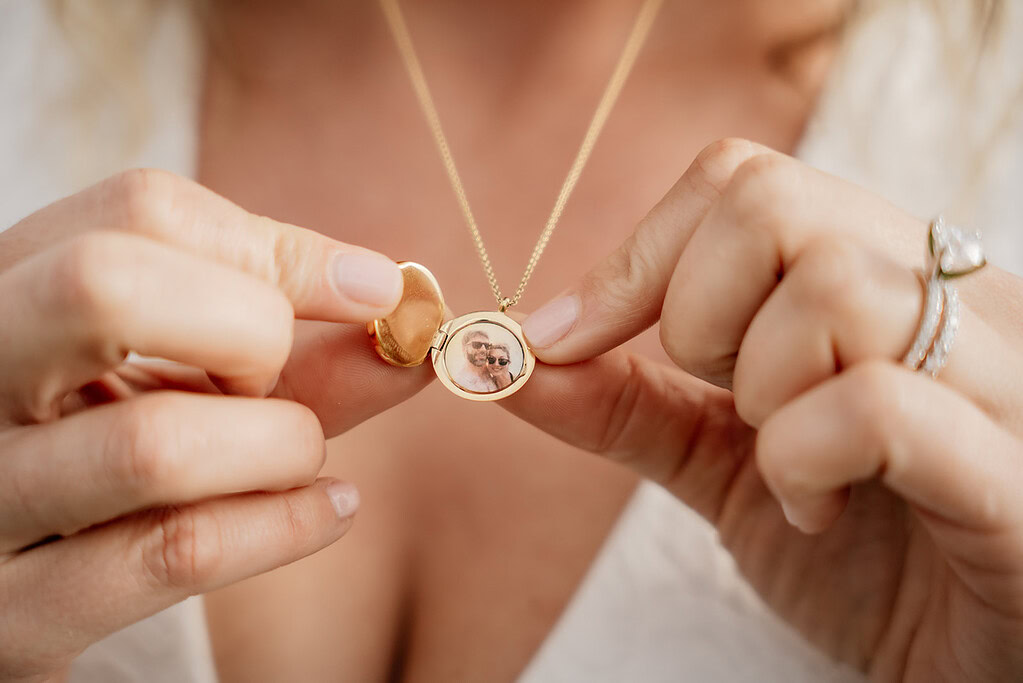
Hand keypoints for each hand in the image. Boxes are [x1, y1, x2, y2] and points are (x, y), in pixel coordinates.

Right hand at [0, 170, 431, 681]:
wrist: (25, 583)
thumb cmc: (123, 451)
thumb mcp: (193, 380)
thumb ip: (303, 348)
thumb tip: (416, 315)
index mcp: (9, 289)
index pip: (140, 209)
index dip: (281, 245)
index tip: (371, 289)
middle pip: (104, 285)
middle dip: (251, 330)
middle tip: (274, 378)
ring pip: (155, 443)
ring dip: (281, 445)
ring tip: (302, 455)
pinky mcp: (11, 616)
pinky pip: (173, 553)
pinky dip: (285, 526)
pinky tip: (330, 509)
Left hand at [507, 139, 1022, 679]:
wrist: (963, 661)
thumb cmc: (857, 553)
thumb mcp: (721, 464)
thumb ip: (624, 403)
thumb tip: (504, 355)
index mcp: (884, 276)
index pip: (740, 180)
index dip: (635, 257)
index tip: (568, 340)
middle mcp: (954, 298)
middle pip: (771, 207)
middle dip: (696, 318)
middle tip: (729, 405)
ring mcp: (999, 376)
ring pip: (828, 290)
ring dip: (756, 390)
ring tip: (786, 465)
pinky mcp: (1014, 477)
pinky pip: (875, 406)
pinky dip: (801, 458)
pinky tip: (816, 510)